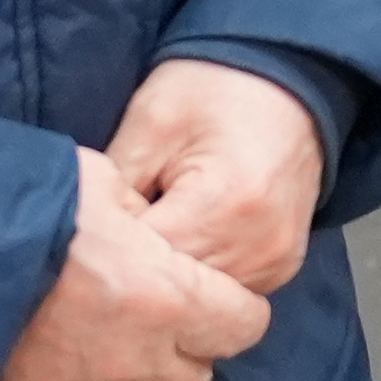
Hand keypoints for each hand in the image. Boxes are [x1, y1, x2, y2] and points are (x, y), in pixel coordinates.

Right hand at [0, 146, 276, 380]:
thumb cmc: (15, 205)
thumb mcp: (94, 177)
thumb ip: (136, 209)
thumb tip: (143, 224)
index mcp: (164, 297)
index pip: (243, 325)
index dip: (232, 304)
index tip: (214, 291)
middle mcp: (134, 361)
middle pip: (195, 377)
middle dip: (186, 348)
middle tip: (158, 315)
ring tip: (107, 343)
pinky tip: (63, 368)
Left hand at [112, 57, 327, 303]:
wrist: (290, 79)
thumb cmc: (213, 89)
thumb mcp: (149, 122)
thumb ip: (115, 186)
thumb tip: (90, 239)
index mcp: (225, 204)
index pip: (147, 263)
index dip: (112, 248)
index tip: (96, 224)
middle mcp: (260, 245)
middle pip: (176, 291)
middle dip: (139, 269)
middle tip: (114, 234)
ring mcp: (277, 261)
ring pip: (201, 301)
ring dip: (170, 279)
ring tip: (150, 235)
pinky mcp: (282, 266)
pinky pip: (227, 292)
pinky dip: (198, 276)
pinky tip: (181, 244)